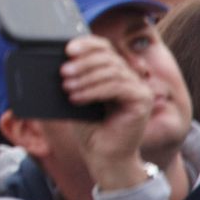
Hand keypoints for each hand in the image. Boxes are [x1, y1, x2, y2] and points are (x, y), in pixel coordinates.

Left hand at [61, 35, 153, 189]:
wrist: (102, 155)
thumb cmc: (89, 127)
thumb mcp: (76, 96)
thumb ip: (73, 77)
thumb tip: (57, 61)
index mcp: (115, 72)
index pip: (104, 48)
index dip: (87, 44)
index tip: (67, 49)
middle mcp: (130, 77)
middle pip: (107, 57)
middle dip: (82, 63)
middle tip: (63, 73)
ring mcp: (139, 88)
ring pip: (111, 71)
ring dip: (86, 78)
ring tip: (67, 87)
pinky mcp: (143, 100)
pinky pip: (117, 87)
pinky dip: (94, 91)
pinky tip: (77, 98)